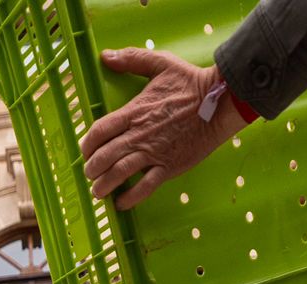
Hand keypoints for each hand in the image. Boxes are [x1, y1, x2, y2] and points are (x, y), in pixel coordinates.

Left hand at [80, 50, 246, 208]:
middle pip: (105, 156)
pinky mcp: (169, 167)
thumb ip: (131, 59)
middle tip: (90, 173)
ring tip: (98, 191)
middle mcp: (139, 135)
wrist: (220, 102)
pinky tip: (121, 204)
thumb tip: (106, 56)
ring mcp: (154, 153)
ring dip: (104, 185)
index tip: (86, 150)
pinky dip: (130, 198)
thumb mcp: (160, 63)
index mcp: (134, 112)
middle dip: (92, 168)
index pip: (99, 131)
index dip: (87, 144)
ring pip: (120, 173)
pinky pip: (145, 187)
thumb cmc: (191, 82)